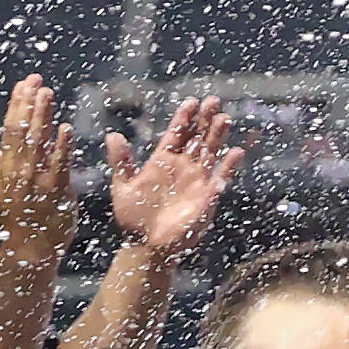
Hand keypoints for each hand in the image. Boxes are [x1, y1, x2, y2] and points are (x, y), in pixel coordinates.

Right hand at [0, 73, 73, 258]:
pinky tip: (65, 128)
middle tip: (36, 80)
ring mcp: (37, 181)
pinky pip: (59, 165)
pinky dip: (62, 146)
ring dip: (42, 117)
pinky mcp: (55, 191)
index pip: (10, 130)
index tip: (24, 84)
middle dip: (29, 104)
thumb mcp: (0, 191)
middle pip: (22, 131)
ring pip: (38, 143)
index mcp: (6, 169)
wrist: (30, 250)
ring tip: (47, 94)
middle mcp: (19, 171)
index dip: (17, 105)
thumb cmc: (19, 220)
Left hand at [103, 93, 240, 254]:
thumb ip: (121, 161)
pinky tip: (235, 152)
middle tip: (213, 101)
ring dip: (218, 136)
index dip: (185, 117)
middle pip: (198, 137)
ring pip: (211, 153)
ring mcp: (196, 180)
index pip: (177, 133)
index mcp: (163, 161)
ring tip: (224, 119)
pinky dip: (229, 166)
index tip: (192, 102)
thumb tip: (113, 135)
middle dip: (205, 120)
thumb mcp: (123, 187)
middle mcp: (183, 167)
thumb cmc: (133, 218)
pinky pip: (221, 178)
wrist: (147, 246)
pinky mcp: (207, 197)